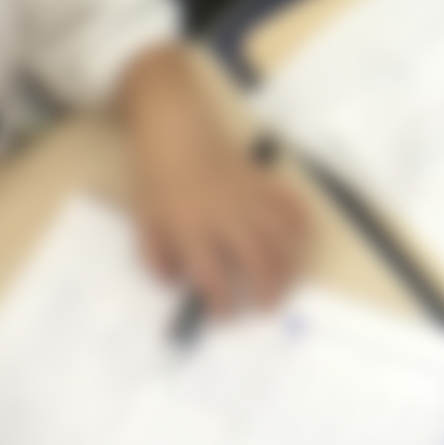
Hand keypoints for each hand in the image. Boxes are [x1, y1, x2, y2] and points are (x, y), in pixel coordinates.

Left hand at [124, 53, 310, 315]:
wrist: (174, 129)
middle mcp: (225, 217)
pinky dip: (299, 224)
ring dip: (289, 265)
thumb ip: (156, 259)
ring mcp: (247, 198)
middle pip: (259, 262)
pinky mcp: (261, 181)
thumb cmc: (156, 177)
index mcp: (191, 230)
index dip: (223, 305)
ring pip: (281, 238)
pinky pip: (290, 205)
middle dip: (267, 291)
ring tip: (286, 283)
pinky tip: (297, 240)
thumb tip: (177, 284)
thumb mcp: (144, 223)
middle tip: (267, 307)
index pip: (214, 279)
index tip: (225, 315)